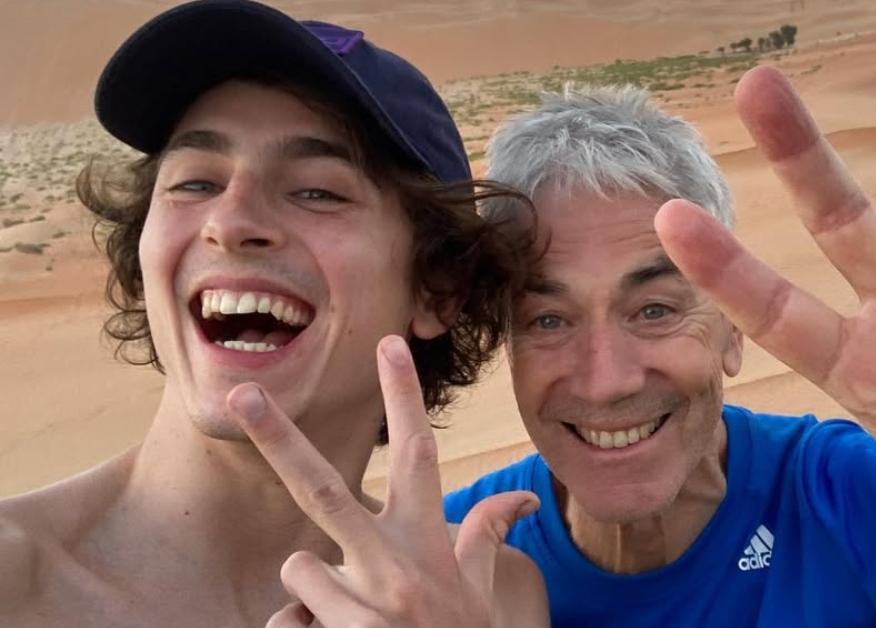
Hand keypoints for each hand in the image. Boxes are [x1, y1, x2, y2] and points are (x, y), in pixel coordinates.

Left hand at [226, 335, 541, 626]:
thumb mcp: (481, 593)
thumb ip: (487, 538)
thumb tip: (526, 497)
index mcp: (428, 545)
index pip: (418, 457)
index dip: (403, 399)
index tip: (389, 344)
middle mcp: (394, 566)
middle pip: (324, 489)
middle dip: (279, 439)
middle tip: (242, 396)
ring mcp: (363, 605)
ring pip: (299, 569)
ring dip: (316, 591)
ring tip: (356, 619)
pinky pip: (288, 620)